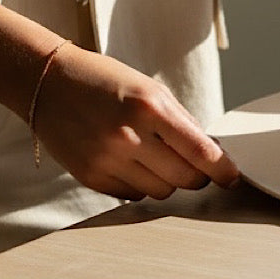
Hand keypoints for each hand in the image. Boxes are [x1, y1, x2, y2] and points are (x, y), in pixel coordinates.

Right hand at [32, 44, 239, 200]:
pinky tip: (128, 161)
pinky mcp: (90, 177)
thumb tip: (213, 155)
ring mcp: (107, 159)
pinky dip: (139, 184)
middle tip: (192, 164)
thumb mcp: (150, 90)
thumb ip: (182, 123)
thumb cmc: (106, 82)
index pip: (200, 151)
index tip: (232, 178)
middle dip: (196, 175)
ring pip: (161, 191)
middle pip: (185, 179)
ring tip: (152, 155)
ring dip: (166, 179)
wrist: (47, 82)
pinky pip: (132, 195)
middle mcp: (128, 136)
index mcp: (150, 107)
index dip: (222, 169)